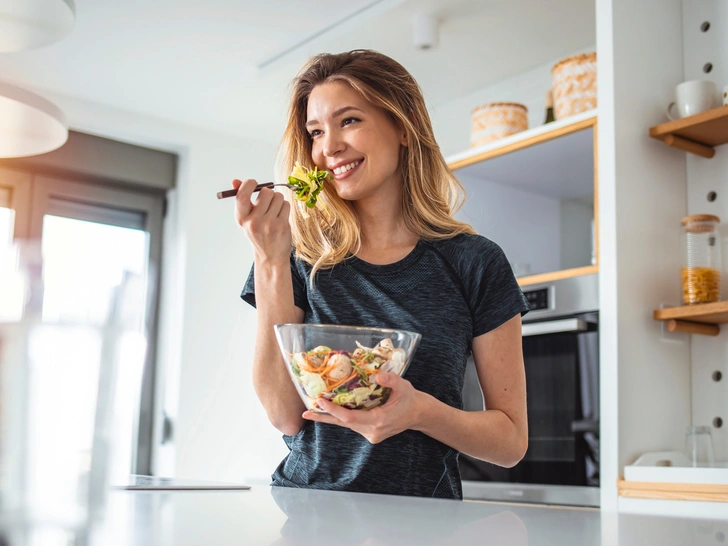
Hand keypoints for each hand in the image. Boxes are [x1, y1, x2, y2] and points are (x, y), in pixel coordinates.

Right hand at [233, 178, 290, 262]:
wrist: (270, 256)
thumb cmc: (258, 234)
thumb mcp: (245, 219)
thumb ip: (241, 199)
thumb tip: (235, 181)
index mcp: (241, 218)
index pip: (242, 195)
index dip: (249, 184)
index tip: (254, 183)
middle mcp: (253, 222)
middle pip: (266, 192)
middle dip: (269, 193)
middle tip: (267, 202)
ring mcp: (269, 224)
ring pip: (278, 197)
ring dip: (278, 201)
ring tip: (274, 211)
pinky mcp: (282, 226)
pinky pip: (286, 205)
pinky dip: (285, 207)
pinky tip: (280, 216)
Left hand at [302, 373, 422, 443]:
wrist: (419, 414)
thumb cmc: (411, 399)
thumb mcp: (404, 386)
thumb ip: (391, 380)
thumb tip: (377, 376)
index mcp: (379, 421)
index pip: (351, 418)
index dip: (334, 411)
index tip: (321, 402)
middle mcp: (372, 431)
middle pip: (344, 424)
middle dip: (324, 417)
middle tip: (305, 414)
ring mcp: (371, 434)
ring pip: (347, 425)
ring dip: (330, 418)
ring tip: (312, 411)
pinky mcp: (370, 433)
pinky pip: (352, 424)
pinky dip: (340, 417)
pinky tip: (329, 411)